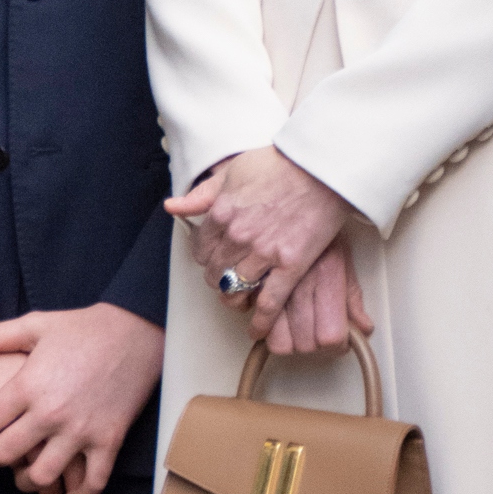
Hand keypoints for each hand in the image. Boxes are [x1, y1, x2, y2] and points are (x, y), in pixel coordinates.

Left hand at [0, 303, 164, 493]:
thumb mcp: (35, 325)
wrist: (136, 331)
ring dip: (27, 482)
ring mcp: (81, 430)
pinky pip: (92, 482)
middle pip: (5, 455)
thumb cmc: (84, 328)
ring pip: (42, 476)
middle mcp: (51, 412)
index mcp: (29, 385)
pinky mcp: (109, 440)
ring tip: (25, 475)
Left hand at [167, 146, 362, 344]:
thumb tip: (172, 206)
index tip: (214, 258)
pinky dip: (261, 320)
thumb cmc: (279, 164)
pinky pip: (269, 301)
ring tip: (240, 299)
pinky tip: (256, 329)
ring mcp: (263, 253)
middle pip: (215, 273)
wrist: (320, 167)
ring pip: (236, 289)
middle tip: (227, 279)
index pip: (200, 250)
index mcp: (221, 214)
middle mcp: (237, 236)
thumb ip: (201, 194)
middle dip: (218, 279)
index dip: (206, 258)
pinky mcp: (290, 265)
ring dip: (235, 298)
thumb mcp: (232, 171)